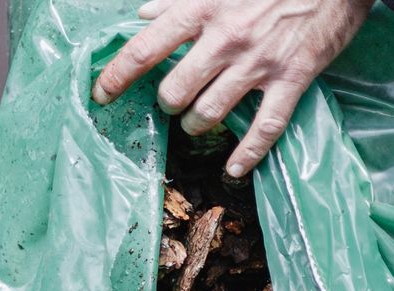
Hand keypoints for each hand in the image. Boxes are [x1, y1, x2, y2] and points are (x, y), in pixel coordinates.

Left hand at [92, 0, 371, 175]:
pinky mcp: (292, 77)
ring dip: (195, 126)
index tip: (100, 95)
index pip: (144, 50)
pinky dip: (246, 155)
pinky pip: (264, 128)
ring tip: (196, 122)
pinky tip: (232, 171)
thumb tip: (143, 16)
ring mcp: (259, 62)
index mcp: (202, 8)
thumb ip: (178, 0)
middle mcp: (226, 39)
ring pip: (209, 114)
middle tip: (173, 102)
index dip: (116, 77)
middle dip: (167, 104)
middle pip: (174, 92)